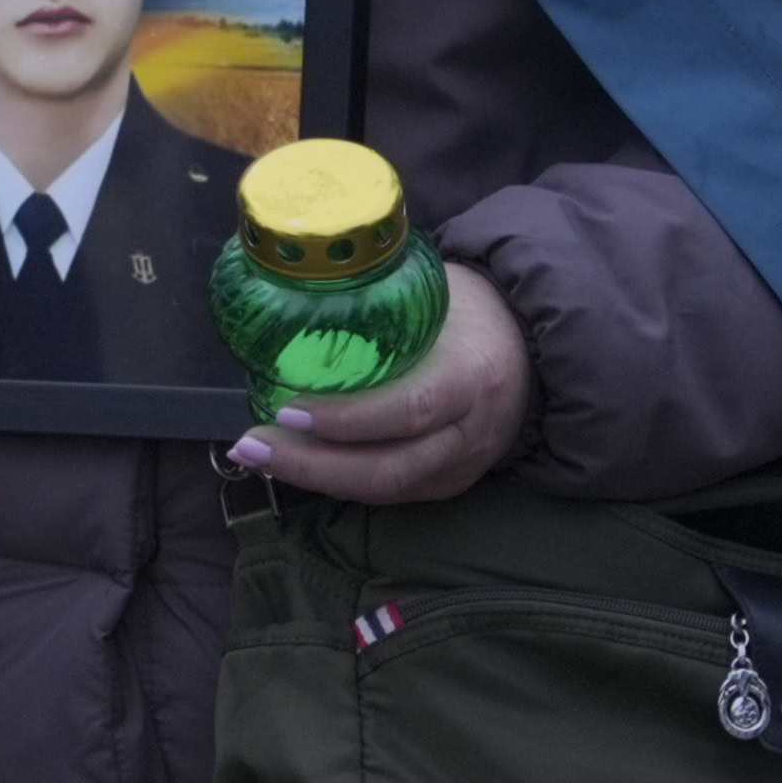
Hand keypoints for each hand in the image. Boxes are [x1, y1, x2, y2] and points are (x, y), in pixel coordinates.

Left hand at [234, 287, 533, 504]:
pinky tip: (293, 462)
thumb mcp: (435, 295)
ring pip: (385, 489)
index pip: (408, 411)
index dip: (346, 420)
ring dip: (314, 477)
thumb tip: (294, 290)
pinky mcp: (449, 483)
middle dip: (312, 465)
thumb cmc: (469, 312)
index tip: (287, 410)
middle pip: (390, 468)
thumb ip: (379, 304)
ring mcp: (463, 466)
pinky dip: (336, 481)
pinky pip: (388, 492)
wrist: (531, 347)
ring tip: (257, 454)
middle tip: (250, 444)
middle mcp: (472, 433)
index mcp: (472, 378)